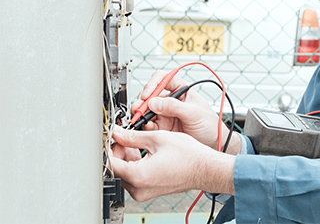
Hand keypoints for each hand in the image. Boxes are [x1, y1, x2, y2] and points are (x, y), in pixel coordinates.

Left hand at [110, 127, 234, 201]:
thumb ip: (133, 136)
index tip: (112, 136)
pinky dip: (135, 165)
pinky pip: (135, 178)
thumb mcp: (158, 138)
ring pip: (125, 173)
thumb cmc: (188, 156)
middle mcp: (138, 189)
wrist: (205, 168)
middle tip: (125, 135)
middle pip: (116, 168)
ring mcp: (144, 192)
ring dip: (127, 157)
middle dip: (119, 151)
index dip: (109, 146)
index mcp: (138, 176)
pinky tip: (144, 152)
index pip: (110, 162)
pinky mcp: (149, 191)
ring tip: (138, 142)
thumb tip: (118, 133)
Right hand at [132, 70, 232, 150]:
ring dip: (141, 114)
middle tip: (139, 110)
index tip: (147, 95)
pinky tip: (147, 128)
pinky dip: (144, 126)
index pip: (162, 79)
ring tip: (141, 120)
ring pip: (146, 110)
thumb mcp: (194, 113)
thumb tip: (155, 102)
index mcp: (181, 90)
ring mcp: (165, 113)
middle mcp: (170, 100)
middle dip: (142, 101)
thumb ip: (175, 107)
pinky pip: (148, 124)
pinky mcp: (162, 127)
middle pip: (150, 95)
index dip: (152, 84)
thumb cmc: (210, 124)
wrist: (212, 142)